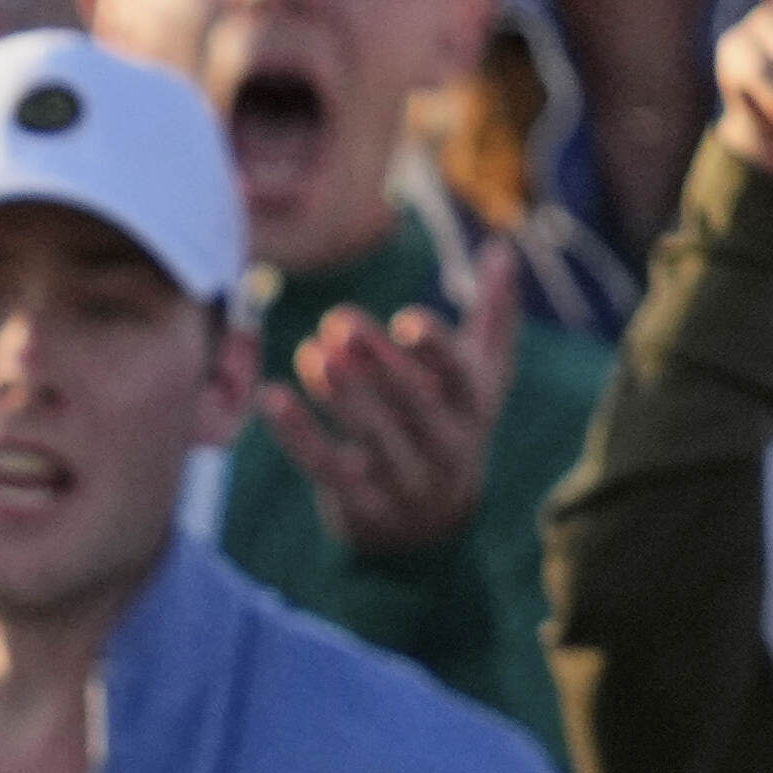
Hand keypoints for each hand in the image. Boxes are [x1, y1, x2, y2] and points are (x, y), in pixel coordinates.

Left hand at [274, 236, 515, 566]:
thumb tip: (502, 247)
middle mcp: (445, 446)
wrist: (431, 525)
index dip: (435, 349)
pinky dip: (298, 434)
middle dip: (375, 362)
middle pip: (411, 403)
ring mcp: (404, 480)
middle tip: (337, 318)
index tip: (406, 319)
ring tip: (309, 350)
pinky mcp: (361, 505)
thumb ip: (493, 313)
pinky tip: (271, 397)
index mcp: (473, 407)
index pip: (458, 376)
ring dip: (338, 394)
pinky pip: (327, 468)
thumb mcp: (482, 374)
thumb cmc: (452, 425)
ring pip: (372, 436)